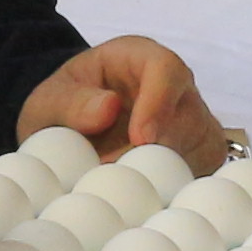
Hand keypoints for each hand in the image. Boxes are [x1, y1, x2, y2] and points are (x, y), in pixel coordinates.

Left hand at [15, 36, 223, 171]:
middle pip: (189, 114)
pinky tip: (145, 192)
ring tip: (124, 186)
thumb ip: (70, 102)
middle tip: (121, 176)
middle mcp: (174, 85)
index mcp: (139, 57)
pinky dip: (175, 185)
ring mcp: (192, 118)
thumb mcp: (49, 100)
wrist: (71, 129)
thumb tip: (107, 108)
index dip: (159, 103)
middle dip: (157, 151)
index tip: (141, 139)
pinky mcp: (198, 151)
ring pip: (200, 146)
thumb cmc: (64, 106)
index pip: (166, 69)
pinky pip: (202, 168)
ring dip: (164, 172)